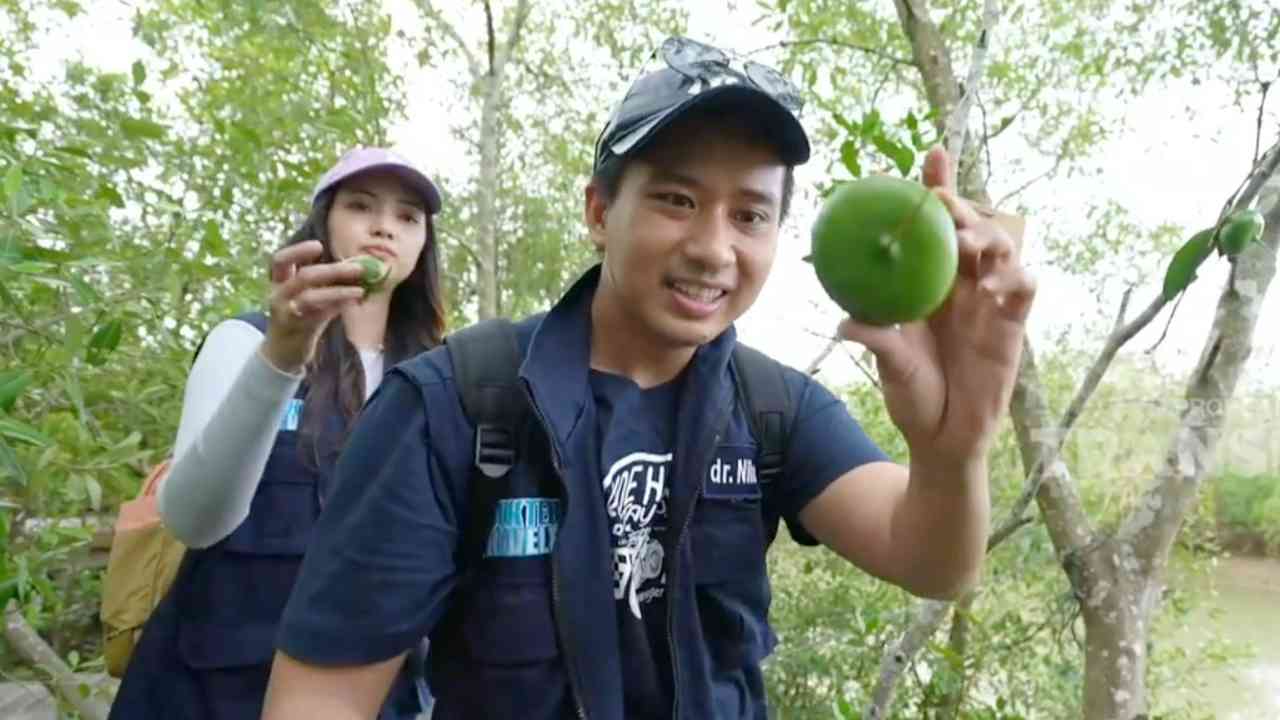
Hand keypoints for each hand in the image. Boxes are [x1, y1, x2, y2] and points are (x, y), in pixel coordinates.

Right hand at [260, 241, 365, 373]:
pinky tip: (351, 303)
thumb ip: (325, 282)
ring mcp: (286, 312)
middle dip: (333, 270)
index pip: (280, 260)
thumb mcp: (308, 296)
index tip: (319, 246)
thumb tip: (358, 267)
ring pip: (311, 297)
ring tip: (361, 290)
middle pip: (304, 276)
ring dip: (338, 291)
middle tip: (359, 268)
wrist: (283, 351)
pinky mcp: (297, 328)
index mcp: (279, 281)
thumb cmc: (300, 317)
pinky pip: (318, 315)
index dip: (298, 251)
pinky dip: (336, 307)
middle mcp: (279, 294)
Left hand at [838, 146, 1036, 467]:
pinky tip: (995, 283)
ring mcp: (990, 302)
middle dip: (960, 205)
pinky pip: (1024, 289)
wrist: (941, 438)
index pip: (934, 228)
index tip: (931, 155)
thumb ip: (877, 338)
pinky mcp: (1012, 326)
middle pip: (971, 228)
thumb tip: (845, 322)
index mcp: (928, 282)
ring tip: (967, 241)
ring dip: (987, 236)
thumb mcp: (889, 362)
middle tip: (940, 201)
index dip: (937, 189)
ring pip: (1002, 248)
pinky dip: (1015, 277)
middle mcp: (961, 285)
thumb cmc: (913, 394)